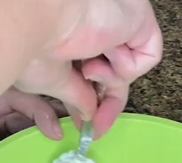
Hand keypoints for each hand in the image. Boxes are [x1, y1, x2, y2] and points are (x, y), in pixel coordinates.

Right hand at [15, 0, 162, 137]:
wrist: (36, 21)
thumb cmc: (32, 46)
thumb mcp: (54, 81)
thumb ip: (77, 96)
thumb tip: (88, 114)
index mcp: (76, 37)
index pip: (96, 73)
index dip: (95, 102)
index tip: (91, 128)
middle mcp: (100, 26)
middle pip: (117, 72)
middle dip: (108, 103)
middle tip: (97, 128)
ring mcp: (120, 21)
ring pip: (131, 65)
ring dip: (111, 79)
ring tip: (88, 71)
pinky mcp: (139, 16)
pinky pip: (149, 55)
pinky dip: (129, 67)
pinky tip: (107, 53)